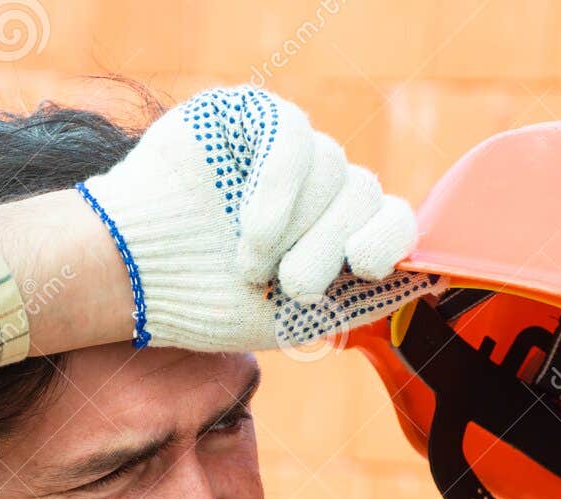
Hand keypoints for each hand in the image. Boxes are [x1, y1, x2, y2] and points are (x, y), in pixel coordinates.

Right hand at [77, 85, 434, 352]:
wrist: (129, 275)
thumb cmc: (201, 301)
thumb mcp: (289, 320)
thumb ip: (355, 302)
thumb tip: (431, 279)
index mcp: (331, 231)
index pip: (393, 217)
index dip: (388, 240)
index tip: (363, 269)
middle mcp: (317, 186)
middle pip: (367, 193)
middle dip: (333, 247)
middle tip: (291, 284)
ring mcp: (285, 149)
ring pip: (333, 167)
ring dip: (295, 226)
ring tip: (247, 263)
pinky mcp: (252, 116)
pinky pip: (295, 137)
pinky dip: (280, 190)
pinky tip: (250, 229)